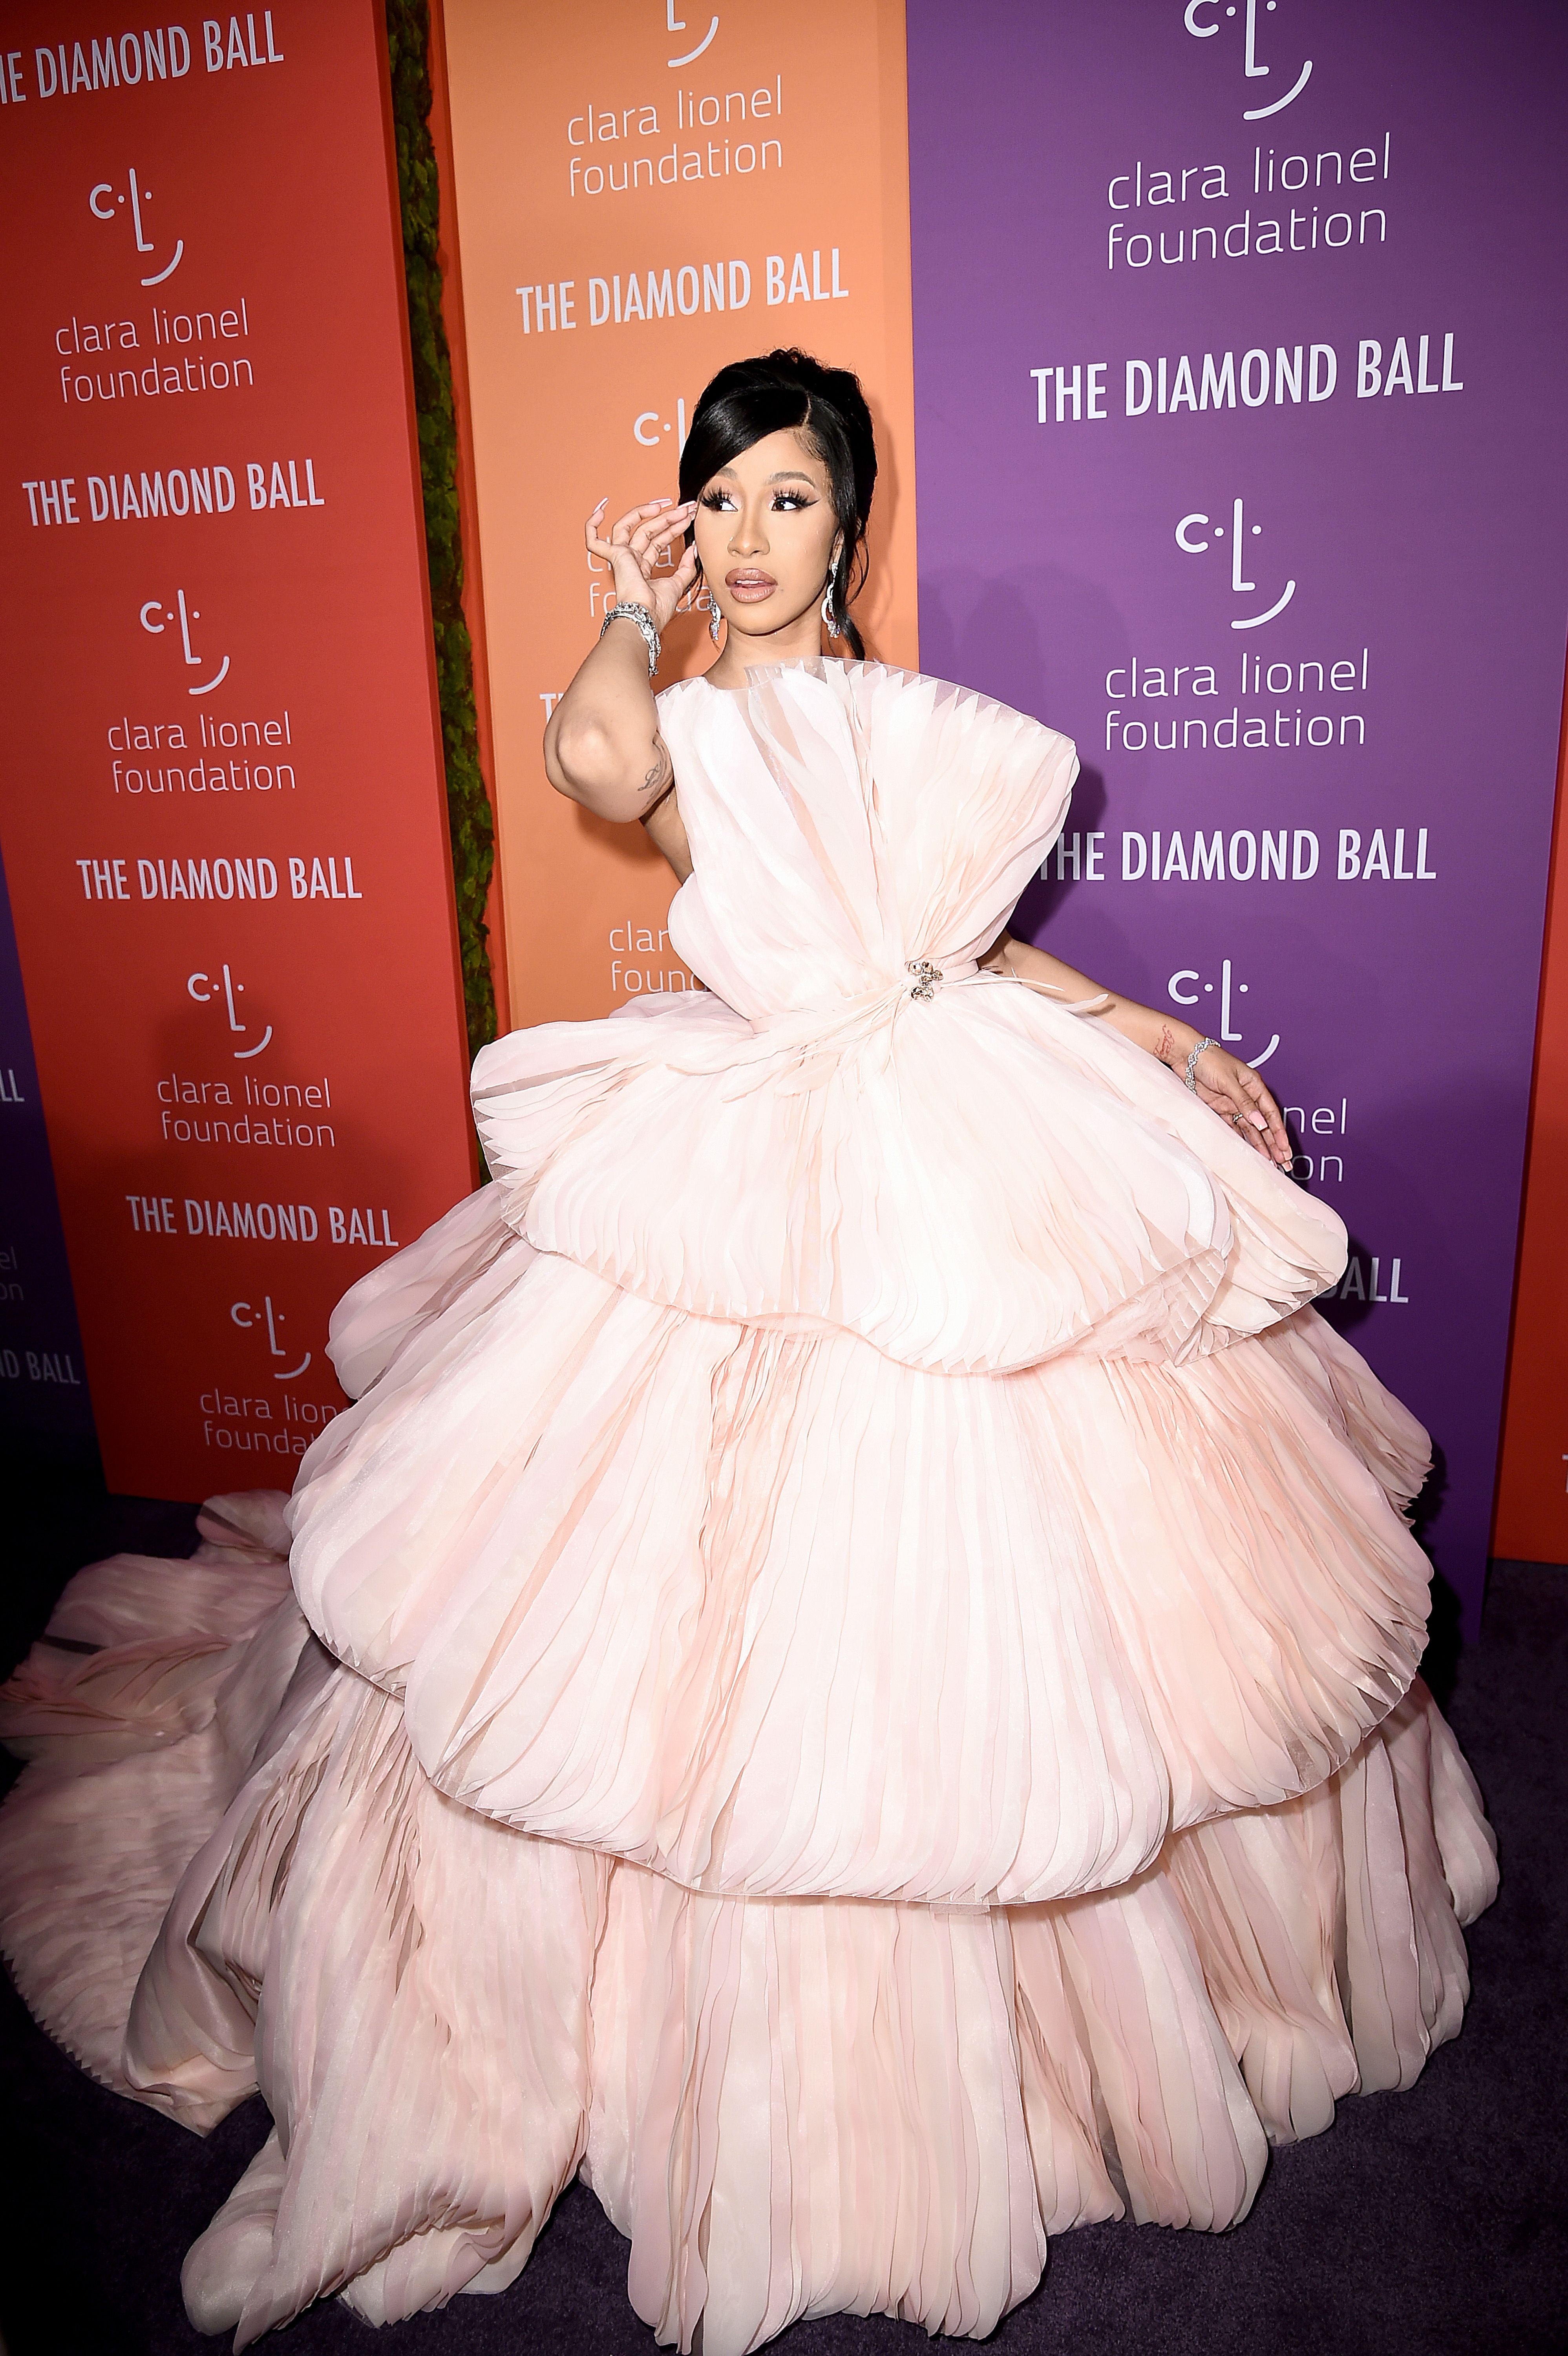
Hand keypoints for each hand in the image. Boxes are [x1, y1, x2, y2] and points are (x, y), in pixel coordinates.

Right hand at [586, 496, 699, 633]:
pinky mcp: (614, 556)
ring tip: (667, 505)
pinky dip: (592, 526)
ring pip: (631, 527)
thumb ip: (687, 567)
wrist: (646, 614)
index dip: (674, 527)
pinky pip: (594, 541)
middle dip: (669, 517)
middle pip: (649, 530)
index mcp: (643, 568)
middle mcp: (631, 561)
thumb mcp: (678, 584)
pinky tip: (601, 511)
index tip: (688, 518)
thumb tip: (694, 549)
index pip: (658, 540)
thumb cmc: (657, 608)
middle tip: (687, 509)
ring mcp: (621, 557)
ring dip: (648, 513)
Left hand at [1162, 1031, 1292, 1166]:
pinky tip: (1248, 1153)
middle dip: (1274, 1144)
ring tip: (1268, 1162)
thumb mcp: (1228, 1080)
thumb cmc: (1209, 1060)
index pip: (1271, 1113)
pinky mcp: (1220, 1109)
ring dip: (1259, 1145)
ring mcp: (1233, 1104)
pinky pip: (1233, 1128)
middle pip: (1263, 1124)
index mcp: (1254, 1086)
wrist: (1185, 1056)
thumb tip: (1259, 1122)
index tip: (1285, 1149)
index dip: (1278, 1132)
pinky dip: (1241, 1140)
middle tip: (1283, 1163)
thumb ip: (1243, 1102)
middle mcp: (1247, 1097)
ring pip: (1250, 1129)